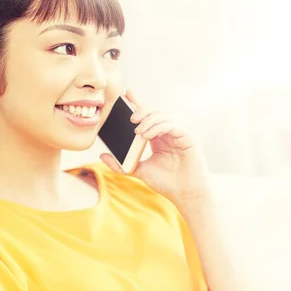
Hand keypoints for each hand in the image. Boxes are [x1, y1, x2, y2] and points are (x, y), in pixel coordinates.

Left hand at [100, 89, 209, 204]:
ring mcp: (179, 133)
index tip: (125, 95)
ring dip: (149, 120)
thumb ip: (121, 164)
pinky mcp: (188, 137)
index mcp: (157, 137)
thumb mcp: (138, 171)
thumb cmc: (166, 183)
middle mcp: (168, 132)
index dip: (137, 103)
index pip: (147, 116)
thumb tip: (102, 155)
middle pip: (155, 112)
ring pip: (163, 116)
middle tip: (130, 118)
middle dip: (142, 110)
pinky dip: (159, 127)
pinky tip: (148, 135)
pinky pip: (172, 125)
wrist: (185, 195)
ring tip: (138, 130)